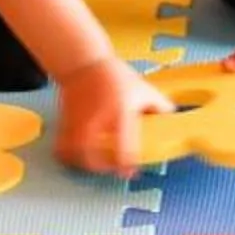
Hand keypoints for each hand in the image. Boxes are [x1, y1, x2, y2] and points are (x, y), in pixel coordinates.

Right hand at [53, 59, 171, 177]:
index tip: (130, 172)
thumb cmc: (117, 77)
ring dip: (84, 165)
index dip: (127, 165)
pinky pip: (61, 148)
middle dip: (102, 168)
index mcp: (120, 114)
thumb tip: (172, 120)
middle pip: (92, 157)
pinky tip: (77, 157)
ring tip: (95, 165)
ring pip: (74, 155)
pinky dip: (68, 156)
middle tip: (112, 169)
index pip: (124, 147)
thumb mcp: (144, 88)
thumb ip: (160, 106)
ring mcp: (78, 123)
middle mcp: (97, 121)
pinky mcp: (65, 123)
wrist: (84, 62)